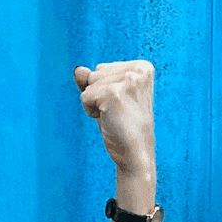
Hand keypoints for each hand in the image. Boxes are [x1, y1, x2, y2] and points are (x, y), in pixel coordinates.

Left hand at [73, 61, 155, 180]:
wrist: (135, 154)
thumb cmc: (123, 126)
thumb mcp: (107, 97)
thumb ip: (92, 80)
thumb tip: (78, 69)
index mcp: (143, 67)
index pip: (103, 69)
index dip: (104, 90)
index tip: (122, 105)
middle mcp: (138, 70)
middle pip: (95, 74)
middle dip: (99, 95)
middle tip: (118, 112)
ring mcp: (128, 80)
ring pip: (89, 84)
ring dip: (95, 103)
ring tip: (114, 116)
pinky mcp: (113, 93)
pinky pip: (85, 96)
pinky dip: (91, 111)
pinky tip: (108, 120)